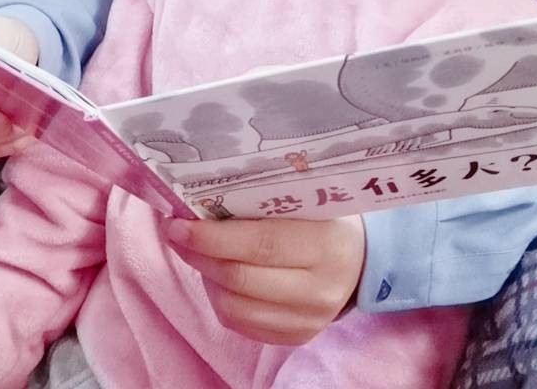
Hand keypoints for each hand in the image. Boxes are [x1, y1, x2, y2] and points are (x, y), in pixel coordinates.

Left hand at [165, 215, 365, 345]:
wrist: (360, 260)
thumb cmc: (324, 219)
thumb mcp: (304, 200)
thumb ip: (261, 201)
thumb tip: (199, 201)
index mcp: (325, 244)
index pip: (259, 244)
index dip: (212, 237)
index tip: (178, 223)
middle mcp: (320, 289)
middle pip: (241, 278)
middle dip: (199, 255)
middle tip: (176, 233)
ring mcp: (309, 319)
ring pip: (234, 307)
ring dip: (205, 277)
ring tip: (196, 252)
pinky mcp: (297, 337)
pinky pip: (241, 325)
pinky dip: (220, 298)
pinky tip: (216, 275)